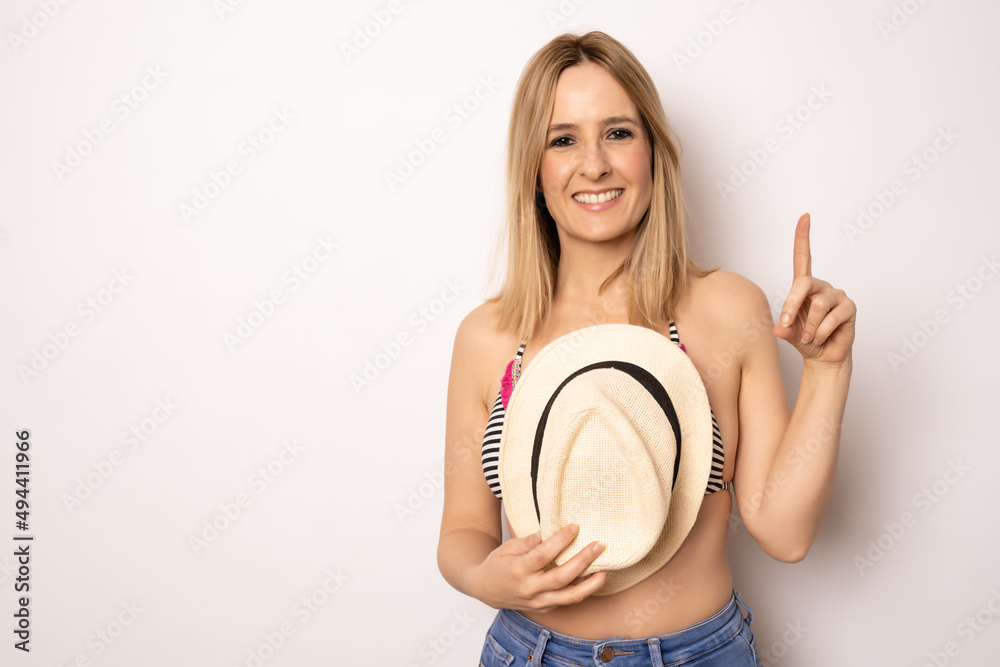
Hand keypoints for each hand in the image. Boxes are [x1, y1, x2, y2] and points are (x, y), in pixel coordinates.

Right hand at [471, 523, 606, 612]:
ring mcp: (538, 602)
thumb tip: (548, 533)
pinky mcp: (545, 608)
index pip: (543, 555)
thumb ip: (528, 542)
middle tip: (599, 545)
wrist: (486, 590)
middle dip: (583, 561)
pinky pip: (568, 600)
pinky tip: (594, 578)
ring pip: (570, 596)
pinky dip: (583, 590)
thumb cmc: (498, 564)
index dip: (560, 541)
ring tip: (605, 569)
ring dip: (591, 583)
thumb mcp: (507, 547)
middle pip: (561, 577)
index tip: (574, 527)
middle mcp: (530, 589)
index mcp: (518, 570)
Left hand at [773, 213, 856, 368]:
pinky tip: (820, 338)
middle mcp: (821, 287)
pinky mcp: (849, 307)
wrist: (824, 357)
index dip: (803, 237)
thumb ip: (783, 329)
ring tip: (808, 338)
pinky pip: (832, 318)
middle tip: (787, 323)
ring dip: (808, 326)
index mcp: (804, 287)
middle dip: (792, 304)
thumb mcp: (788, 334)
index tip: (805, 217)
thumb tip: (778, 329)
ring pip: (819, 305)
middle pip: (804, 283)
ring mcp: (837, 295)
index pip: (803, 258)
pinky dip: (820, 332)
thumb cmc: (805, 341)